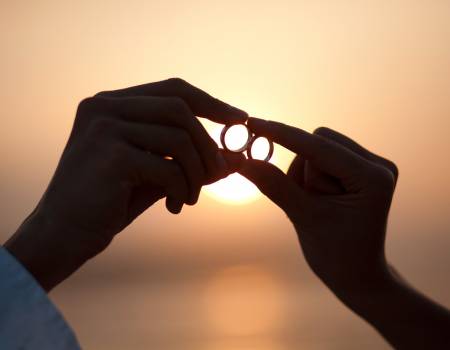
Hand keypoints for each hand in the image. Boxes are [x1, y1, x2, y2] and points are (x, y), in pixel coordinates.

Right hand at [5, 78, 246, 290]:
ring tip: (191, 198)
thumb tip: (235, 156)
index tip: (240, 119)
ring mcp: (104, 128)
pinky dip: (182, 189)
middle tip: (220, 174)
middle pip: (180, 109)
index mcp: (111, 104)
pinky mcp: (110, 155)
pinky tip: (175, 207)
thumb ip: (188, 160)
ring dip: (197, 173)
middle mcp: (104, 107)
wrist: (63, 235)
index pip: (173, 90)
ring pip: (179, 138)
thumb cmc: (110, 202)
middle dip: (208, 144)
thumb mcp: (155, 174)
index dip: (211, 103)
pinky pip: (168, 167)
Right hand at [239, 117, 397, 294]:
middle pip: (319, 141)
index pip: (319, 147)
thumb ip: (274, 185)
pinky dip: (310, 174)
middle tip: (304, 201)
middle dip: (302, 168)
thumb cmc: (335, 253)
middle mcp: (378, 165)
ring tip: (313, 205)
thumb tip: (242, 160)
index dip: (283, 135)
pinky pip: (323, 155)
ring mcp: (372, 164)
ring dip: (304, 174)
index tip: (252, 123)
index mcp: (373, 178)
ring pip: (318, 147)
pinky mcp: (361, 168)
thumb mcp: (303, 218)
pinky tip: (318, 199)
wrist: (356, 273)